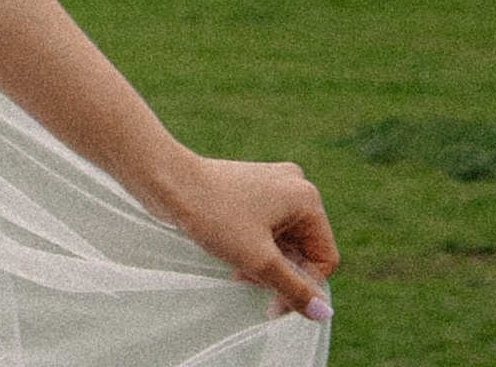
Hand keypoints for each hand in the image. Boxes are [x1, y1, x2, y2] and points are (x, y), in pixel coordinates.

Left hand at [156, 151, 335, 323]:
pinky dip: (257, 248)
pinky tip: (236, 261)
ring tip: (241, 274)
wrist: (170, 182)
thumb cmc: (216, 217)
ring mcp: (273, 184)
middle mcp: (295, 185)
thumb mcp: (260, 262)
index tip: (276, 306)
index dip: (305, 286)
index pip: (325, 257)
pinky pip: (268, 228)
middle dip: (282, 273)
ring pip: (285, 241)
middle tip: (253, 286)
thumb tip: (324, 313)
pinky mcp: (253, 188)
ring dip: (267, 264)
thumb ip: (295, 289)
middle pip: (305, 249)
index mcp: (306, 197)